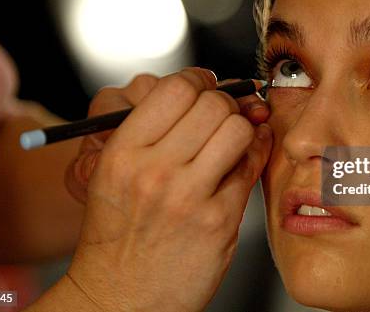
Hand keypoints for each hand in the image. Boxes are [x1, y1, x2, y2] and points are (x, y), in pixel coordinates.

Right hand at [64, 68, 271, 310]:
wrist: (122, 297)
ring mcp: (189, 197)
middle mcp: (154, 171)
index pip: (175, 88)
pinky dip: (257, 151)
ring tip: (232, 139)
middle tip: (221, 114)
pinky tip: (248, 153)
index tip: (204, 86)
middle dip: (223, 102)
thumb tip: (201, 89)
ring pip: (238, 128)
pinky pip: (252, 164)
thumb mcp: (113, 173)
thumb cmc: (120, 233)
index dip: (198, 79)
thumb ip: (150, 130)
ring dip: (241, 127)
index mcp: (123, 152)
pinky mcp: (219, 220)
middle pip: (212, 103)